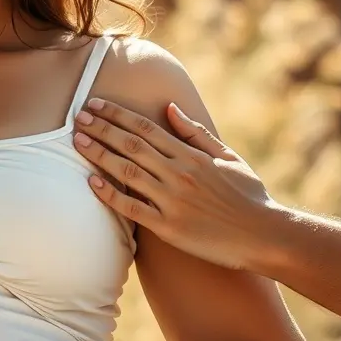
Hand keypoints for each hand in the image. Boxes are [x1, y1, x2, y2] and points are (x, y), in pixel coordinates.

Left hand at [72, 98, 279, 269]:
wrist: (265, 235)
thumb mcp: (228, 156)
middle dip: (101, 129)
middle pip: (131, 144)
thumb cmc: (249, 194)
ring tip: (77, 142)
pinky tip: (90, 183)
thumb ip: (196, 133)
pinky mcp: (170, 228)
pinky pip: (132, 209)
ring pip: (127, 172)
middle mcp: (179, 173)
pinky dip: (110, 195)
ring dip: (99, 154)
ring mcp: (173, 201)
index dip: (116, 115)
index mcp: (192, 155)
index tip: (95, 106)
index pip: (145, 128)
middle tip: (76, 118)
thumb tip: (169, 108)